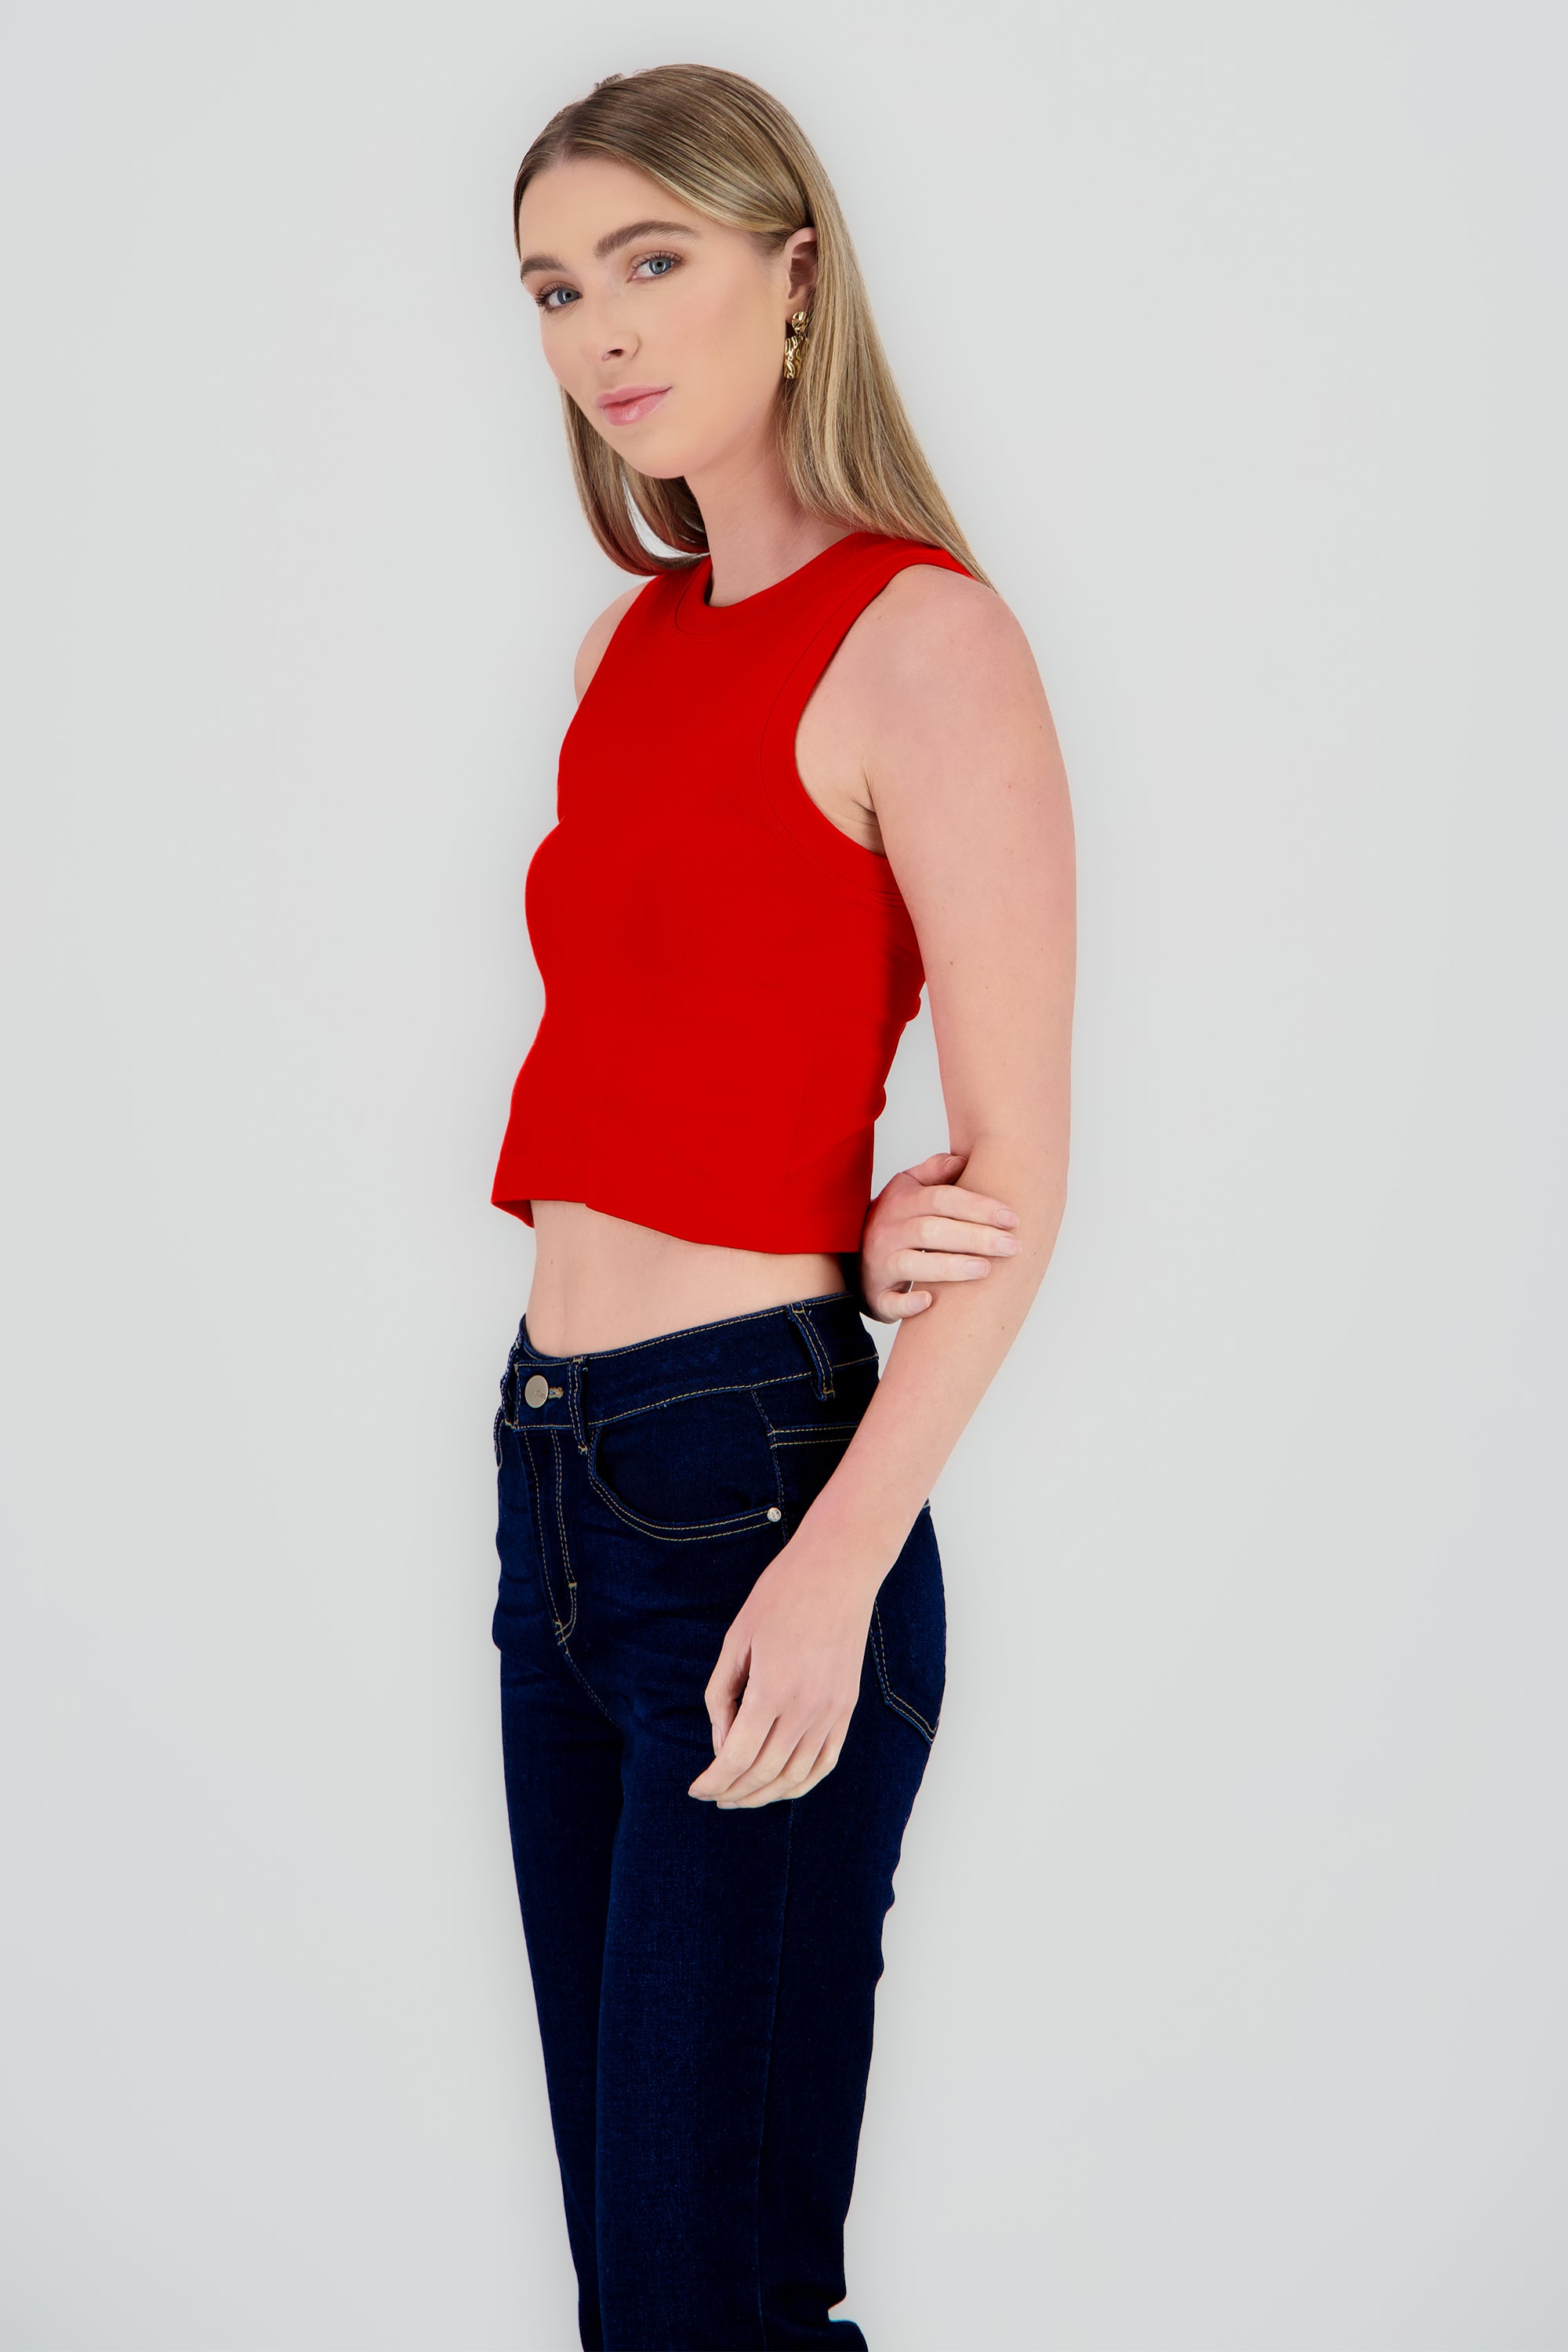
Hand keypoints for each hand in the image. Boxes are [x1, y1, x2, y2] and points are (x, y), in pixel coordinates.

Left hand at [687, 1524, 877, 1809]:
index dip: (713, 1780)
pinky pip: (825, 1762)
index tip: (696, 1789)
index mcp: (772, 1690)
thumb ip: (723, 1694)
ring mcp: (832, 1712)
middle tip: (713, 1795)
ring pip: (796, 1776)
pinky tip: (781, 1786)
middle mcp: (806, 1709)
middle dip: (734, 1792)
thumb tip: (720, 1742)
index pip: (737, 1757)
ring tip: (741, 1796)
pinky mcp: (847, 1708)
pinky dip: (801, 1783)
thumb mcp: (737, 1639)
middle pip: (764, 1773)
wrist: (839, 1570)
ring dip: (765, 1794)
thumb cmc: (781, 1596)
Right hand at [857, 1149, 1021, 1320]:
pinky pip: (889, 1302)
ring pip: (912, 1263)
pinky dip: (908, 1304)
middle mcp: (888, 1232)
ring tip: (986, 1269)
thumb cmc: (893, 1222)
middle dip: (975, 1237)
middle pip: (932, 1230)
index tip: (1011, 1217)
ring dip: (951, 1266)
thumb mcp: (906, 1190)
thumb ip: (934, 1173)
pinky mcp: (876, 1297)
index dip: (976, 1206)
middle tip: (1012, 1246)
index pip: (941, 1198)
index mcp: (900, 1203)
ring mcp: (880, 1265)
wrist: (853, 1260)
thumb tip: (962, 1159)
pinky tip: (930, 1301)